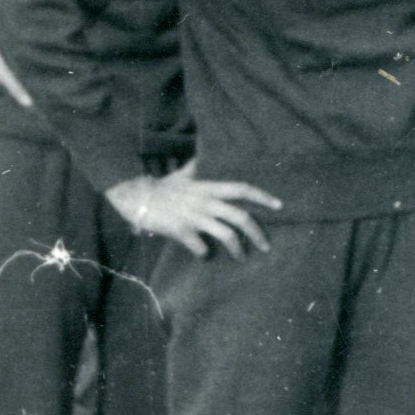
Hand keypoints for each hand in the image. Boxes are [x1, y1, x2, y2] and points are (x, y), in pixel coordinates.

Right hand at [107, 162, 281, 256]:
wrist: (136, 196)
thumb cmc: (162, 186)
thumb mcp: (183, 174)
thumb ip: (197, 167)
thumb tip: (203, 156)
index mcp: (209, 188)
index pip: (242, 189)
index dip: (262, 196)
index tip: (279, 205)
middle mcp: (205, 201)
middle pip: (240, 217)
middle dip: (257, 233)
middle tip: (266, 246)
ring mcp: (194, 217)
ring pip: (225, 235)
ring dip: (237, 249)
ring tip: (243, 258)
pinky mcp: (181, 231)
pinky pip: (200, 247)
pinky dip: (205, 254)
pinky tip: (205, 256)